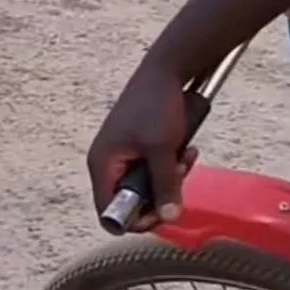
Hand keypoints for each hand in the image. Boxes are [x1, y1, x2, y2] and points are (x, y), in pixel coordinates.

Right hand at [87, 59, 196, 228]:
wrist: (166, 69)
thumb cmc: (156, 104)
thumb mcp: (163, 149)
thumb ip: (166, 185)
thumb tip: (169, 217)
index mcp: (103, 165)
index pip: (108, 213)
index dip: (136, 219)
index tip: (162, 212)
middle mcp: (108, 163)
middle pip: (131, 201)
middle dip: (160, 195)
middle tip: (179, 177)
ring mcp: (124, 155)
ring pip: (147, 186)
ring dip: (169, 179)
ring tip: (184, 158)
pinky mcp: (139, 147)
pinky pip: (154, 169)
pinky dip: (171, 165)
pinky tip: (186, 150)